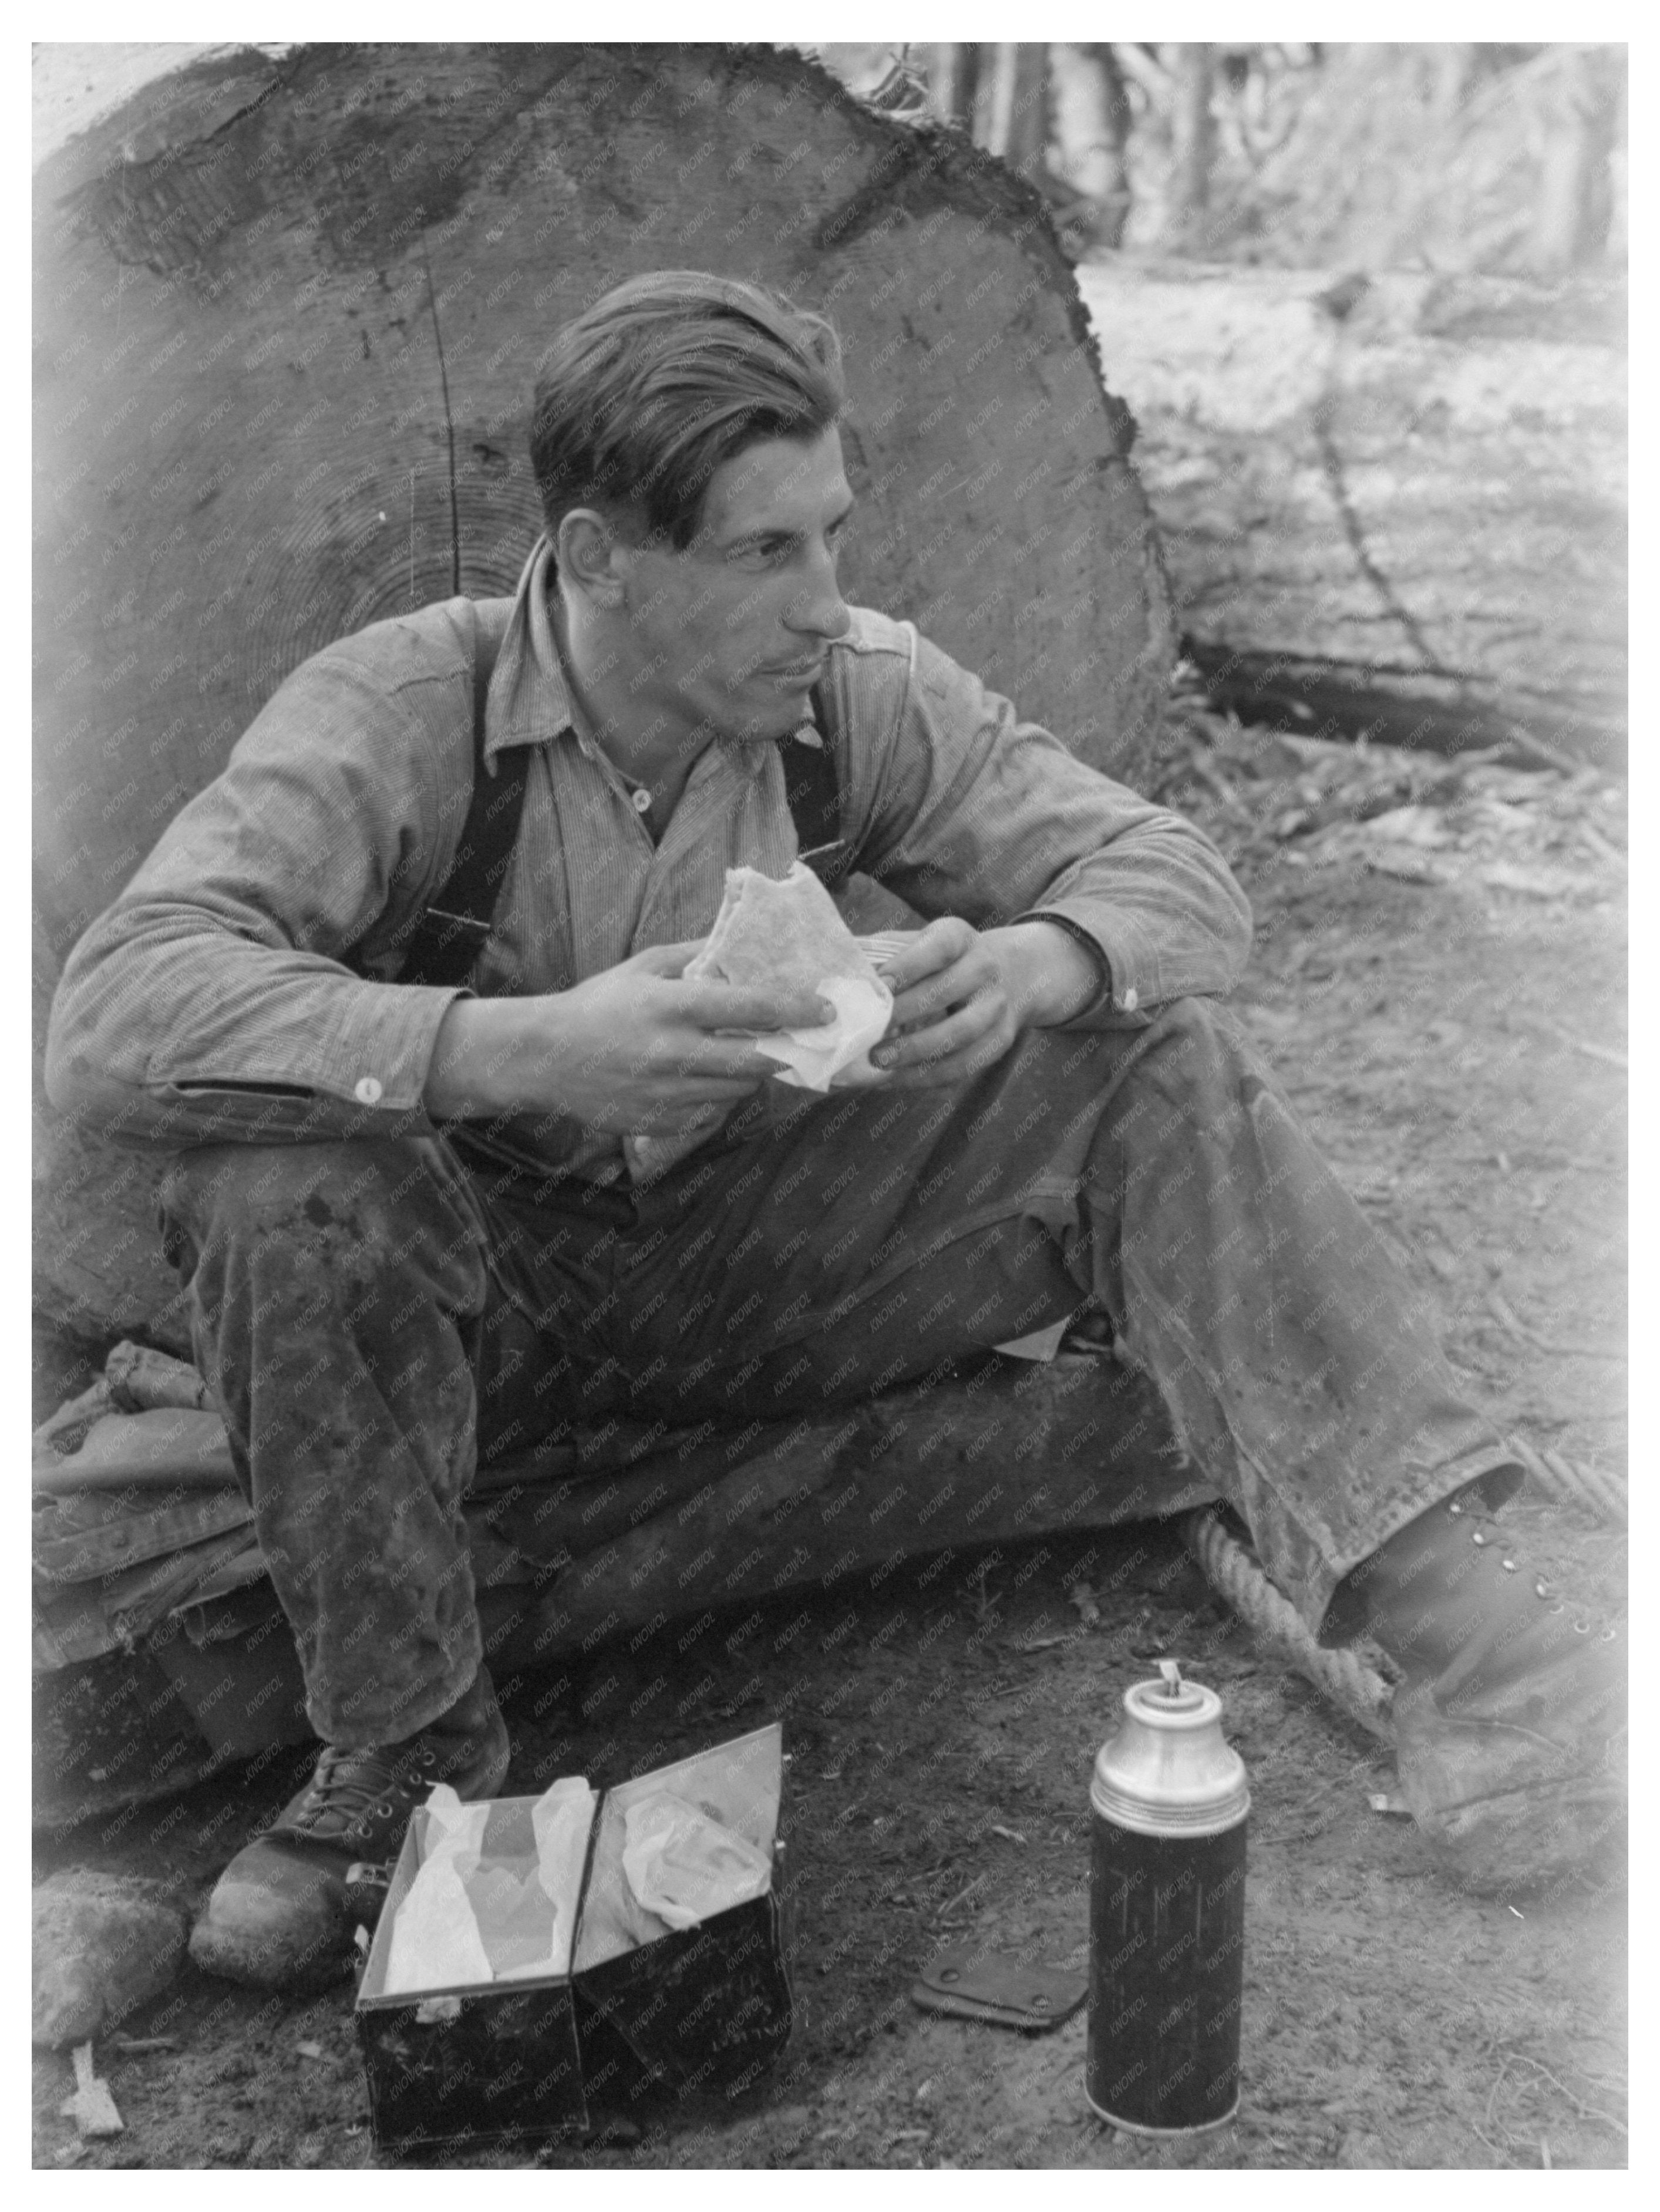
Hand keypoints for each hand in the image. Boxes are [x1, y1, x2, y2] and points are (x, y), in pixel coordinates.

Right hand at [423, 941, 833, 1130]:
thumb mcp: (643, 966)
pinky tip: (701, 1079)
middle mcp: (673, 1054)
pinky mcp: (659, 1125)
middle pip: (756, 1062)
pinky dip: (716, 1097)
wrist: (542, 1058)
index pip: (750, 1008)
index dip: (795, 1008)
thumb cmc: (597, 1004)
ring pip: (737, 1092)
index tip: (825, 1007)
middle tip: (800, 1041)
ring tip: (746, 1055)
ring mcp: (666, 1095)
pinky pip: (709, 1114)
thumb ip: (694, 954)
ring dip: (750, 1074)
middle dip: (785, 1052)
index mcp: (671, 1007)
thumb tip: (739, 942)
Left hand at [869, 918, 1100, 1090]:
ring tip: (879, 1060)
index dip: (909, 965)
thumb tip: (837, 970)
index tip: (880, 984)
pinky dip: (929, 1077)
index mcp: (960, 937)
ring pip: (961, 1034)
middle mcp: (986, 968)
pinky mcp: (1000, 1041)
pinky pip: (966, 1065)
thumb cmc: (943, 962)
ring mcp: (997, 1007)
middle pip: (948, 991)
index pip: (938, 947)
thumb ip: (883, 954)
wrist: (1010, 975)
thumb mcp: (921, 944)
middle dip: (906, 1012)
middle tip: (869, 1031)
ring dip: (917, 1050)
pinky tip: (895, 1080)